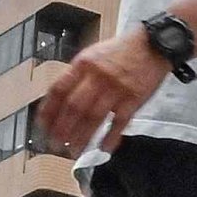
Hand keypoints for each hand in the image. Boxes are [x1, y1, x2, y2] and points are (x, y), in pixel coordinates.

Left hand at [37, 33, 171, 159]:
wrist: (154, 45)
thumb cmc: (121, 51)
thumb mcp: (94, 55)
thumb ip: (78, 75)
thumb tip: (60, 100)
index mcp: (83, 64)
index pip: (59, 89)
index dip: (48, 110)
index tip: (43, 126)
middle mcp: (97, 76)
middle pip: (74, 107)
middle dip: (62, 129)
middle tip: (56, 144)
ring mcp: (117, 89)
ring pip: (94, 117)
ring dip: (82, 137)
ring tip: (74, 151)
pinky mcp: (135, 99)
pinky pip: (120, 122)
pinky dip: (111, 137)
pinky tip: (103, 148)